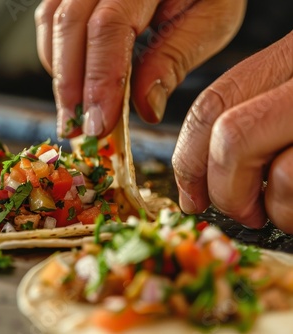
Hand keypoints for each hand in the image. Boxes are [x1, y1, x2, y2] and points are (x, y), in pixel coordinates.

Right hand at [35, 0, 245, 137]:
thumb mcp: (211, 18)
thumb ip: (175, 58)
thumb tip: (145, 109)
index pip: (109, 25)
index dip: (99, 79)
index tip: (100, 123)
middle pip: (69, 24)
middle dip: (70, 85)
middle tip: (78, 129)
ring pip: (53, 22)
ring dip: (60, 73)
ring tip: (74, 113)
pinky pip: (51, 18)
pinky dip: (57, 54)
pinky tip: (72, 82)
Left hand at [172, 32, 292, 231]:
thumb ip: (254, 127)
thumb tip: (203, 181)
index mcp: (289, 64)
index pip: (213, 103)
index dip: (189, 157)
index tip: (188, 197)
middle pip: (219, 126)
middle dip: (215, 185)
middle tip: (236, 212)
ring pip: (241, 146)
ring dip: (256, 203)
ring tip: (280, 214)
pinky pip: (289, 181)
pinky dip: (289, 210)